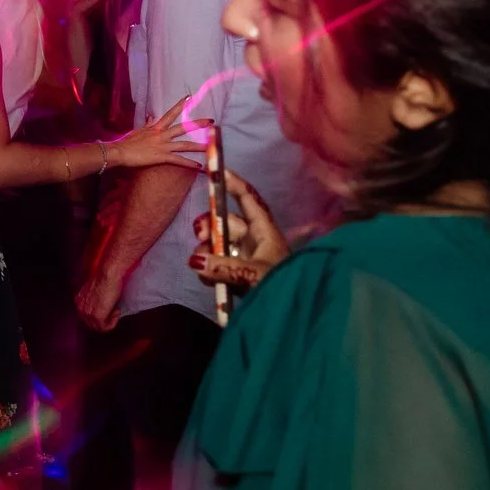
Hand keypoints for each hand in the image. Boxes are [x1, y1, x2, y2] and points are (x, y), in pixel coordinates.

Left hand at [74, 268, 123, 332]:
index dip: (98, 316)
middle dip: (104, 320)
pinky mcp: (97, 316)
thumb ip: (95, 300)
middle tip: (113, 313)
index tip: (108, 311)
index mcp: (79, 301)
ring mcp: (88, 313)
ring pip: (97, 327)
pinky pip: (104, 328)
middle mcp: (80, 308)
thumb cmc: (105, 278)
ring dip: (109, 322)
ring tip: (116, 312)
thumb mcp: (96, 291)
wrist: (108, 275)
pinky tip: (117, 313)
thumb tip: (103, 307)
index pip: (86, 316)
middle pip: (91, 323)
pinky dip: (112, 323)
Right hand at [106, 97, 202, 170]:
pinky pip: (178, 160)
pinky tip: (199, 167)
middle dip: (197, 124)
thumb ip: (147, 124)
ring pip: (185, 145)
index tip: (189, 98)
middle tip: (211, 121)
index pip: (170, 114)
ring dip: (199, 146)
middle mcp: (161, 134)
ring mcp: (162, 145)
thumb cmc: (126, 142)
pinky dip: (189, 164)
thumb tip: (151, 116)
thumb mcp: (137, 131)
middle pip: (183, 128)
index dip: (180, 106)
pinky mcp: (161, 157)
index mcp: (155, 128)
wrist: (119, 151)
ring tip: (211, 146)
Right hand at [191, 168, 289, 292]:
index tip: (215, 172)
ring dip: (207, 251)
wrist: (295, 317)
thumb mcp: (255, 275)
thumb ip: (224, 267)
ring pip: (218, 245)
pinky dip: (209, 269)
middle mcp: (255, 243)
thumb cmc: (285, 287)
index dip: (233, 184)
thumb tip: (194, 260)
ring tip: (202, 265)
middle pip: (227, 223)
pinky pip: (217, 266)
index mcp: (266, 232)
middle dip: (210, 225)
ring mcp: (245, 260)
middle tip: (201, 235)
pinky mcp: (238, 279)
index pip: (248, 200)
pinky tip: (208, 279)